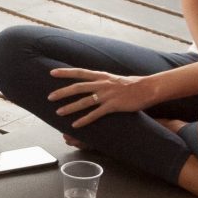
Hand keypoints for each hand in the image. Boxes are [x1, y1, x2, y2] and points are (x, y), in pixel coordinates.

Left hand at [46, 66, 168, 128]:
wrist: (147, 88)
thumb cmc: (132, 84)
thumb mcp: (114, 79)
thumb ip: (101, 81)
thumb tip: (91, 83)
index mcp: (102, 76)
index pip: (79, 72)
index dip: (65, 72)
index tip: (52, 72)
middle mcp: (102, 84)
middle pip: (78, 87)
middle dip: (62, 92)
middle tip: (49, 97)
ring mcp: (107, 95)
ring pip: (84, 101)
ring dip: (70, 108)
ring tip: (58, 113)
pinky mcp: (113, 106)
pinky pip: (95, 114)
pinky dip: (84, 120)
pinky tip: (75, 125)